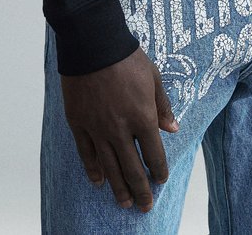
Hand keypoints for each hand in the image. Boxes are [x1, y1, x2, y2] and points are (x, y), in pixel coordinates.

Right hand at [60, 45, 178, 212]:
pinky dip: (93, 170)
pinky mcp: (79, 123)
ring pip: (110, 167)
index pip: (154, 154)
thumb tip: (172, 129)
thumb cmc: (127, 58)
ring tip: (125, 203)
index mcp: (143, 117)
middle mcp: (121, 129)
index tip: (161, 180)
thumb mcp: (153, 78)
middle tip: (145, 207)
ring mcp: (98, 128)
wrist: (94, 44)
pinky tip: (99, 182)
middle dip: (141, 190)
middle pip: (133, 169)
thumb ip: (162, 106)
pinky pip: (87, 153)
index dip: (159, 170)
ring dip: (119, 188)